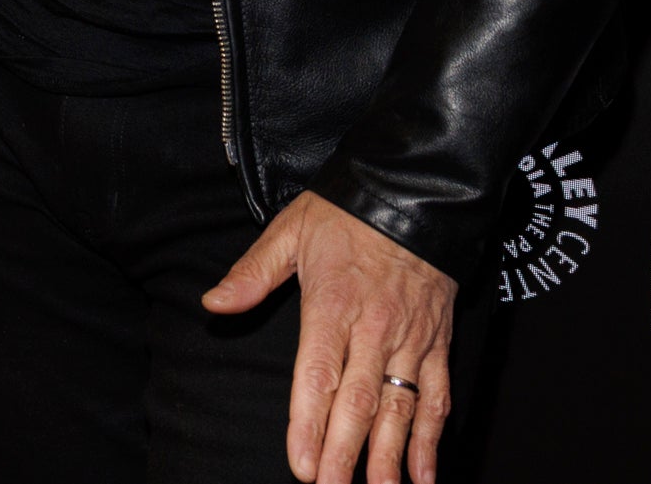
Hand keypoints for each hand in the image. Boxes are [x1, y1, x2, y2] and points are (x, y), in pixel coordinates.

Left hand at [204, 190, 457, 483]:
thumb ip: (252, 274)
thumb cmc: (343, 215)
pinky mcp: (438, 345)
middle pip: (358, 403)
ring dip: (390, 458)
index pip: (317, 375)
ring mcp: (411, 341)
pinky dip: (432, 440)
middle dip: (344, 454)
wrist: (414, 195)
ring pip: (401, 409)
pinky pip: (438, 399)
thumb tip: (212, 304)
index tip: (301, 464)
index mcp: (332, 305)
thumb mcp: (289, 232)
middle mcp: (374, 330)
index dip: (308, 423)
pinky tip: (425, 477)